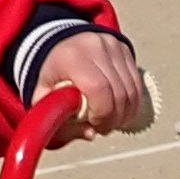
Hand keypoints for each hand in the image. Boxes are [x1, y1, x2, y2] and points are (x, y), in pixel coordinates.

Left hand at [35, 32, 150, 138]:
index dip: (102, 114)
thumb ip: (60, 120)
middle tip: (103, 128)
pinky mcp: (123, 48)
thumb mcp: (43, 99)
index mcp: (71, 58)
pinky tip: (120, 110)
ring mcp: (112, 46)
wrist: (56, 45)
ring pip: (131, 90)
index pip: (99, 89)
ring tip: (111, 121)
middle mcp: (94, 47)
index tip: (95, 125)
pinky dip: (132, 102)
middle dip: (114, 118)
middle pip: (119, 92)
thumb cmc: (49, 74)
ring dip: (125, 113)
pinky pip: (136, 82)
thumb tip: (91, 133)